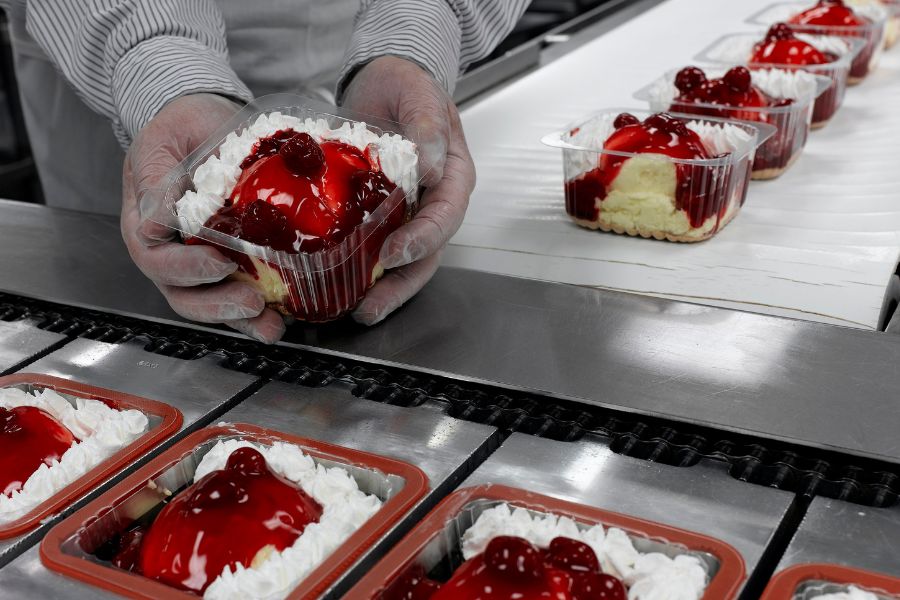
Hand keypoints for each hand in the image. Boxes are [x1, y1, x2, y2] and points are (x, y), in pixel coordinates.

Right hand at [121, 93, 285, 342]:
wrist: (206, 123)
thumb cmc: (182, 128)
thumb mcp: (164, 139)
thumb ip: (157, 175)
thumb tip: (157, 218)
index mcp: (145, 224)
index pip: (156, 259)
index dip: (186, 268)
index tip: (219, 262)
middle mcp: (169, 252)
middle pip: (183, 295)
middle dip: (218, 305)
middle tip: (251, 301)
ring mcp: (199, 263)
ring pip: (212, 304)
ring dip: (241, 319)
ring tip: (270, 323)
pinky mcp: (231, 264)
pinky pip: (239, 294)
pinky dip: (260, 312)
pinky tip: (284, 315)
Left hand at [342, 56, 475, 324]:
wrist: (382, 81)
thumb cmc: (407, 85)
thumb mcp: (418, 94)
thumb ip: (426, 125)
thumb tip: (430, 166)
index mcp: (453, 176)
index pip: (445, 217)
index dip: (422, 239)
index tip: (392, 253)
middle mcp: (435, 201)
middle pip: (427, 253)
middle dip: (400, 284)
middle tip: (371, 306)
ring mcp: (410, 212)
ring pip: (405, 260)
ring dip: (384, 288)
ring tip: (357, 310)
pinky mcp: (383, 216)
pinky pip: (377, 248)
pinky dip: (363, 270)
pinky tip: (339, 285)